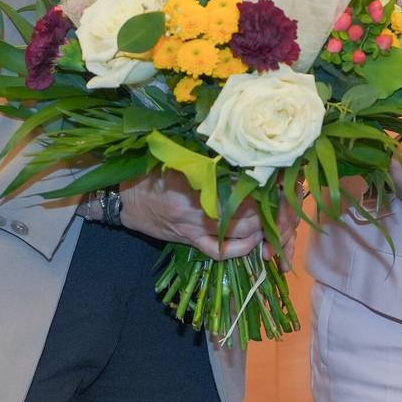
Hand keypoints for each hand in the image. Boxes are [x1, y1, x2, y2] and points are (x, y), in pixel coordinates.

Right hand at [118, 172, 265, 259]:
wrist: (122, 198)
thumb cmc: (150, 172)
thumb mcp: (175, 158)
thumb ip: (205, 158)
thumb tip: (240, 151)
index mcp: (194, 180)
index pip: (238, 183)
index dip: (260, 183)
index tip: (275, 176)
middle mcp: (196, 207)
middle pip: (244, 211)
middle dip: (267, 208)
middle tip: (279, 199)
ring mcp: (194, 227)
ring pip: (238, 232)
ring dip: (260, 227)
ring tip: (272, 217)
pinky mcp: (190, 241)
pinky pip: (220, 251)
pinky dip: (241, 249)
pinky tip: (253, 241)